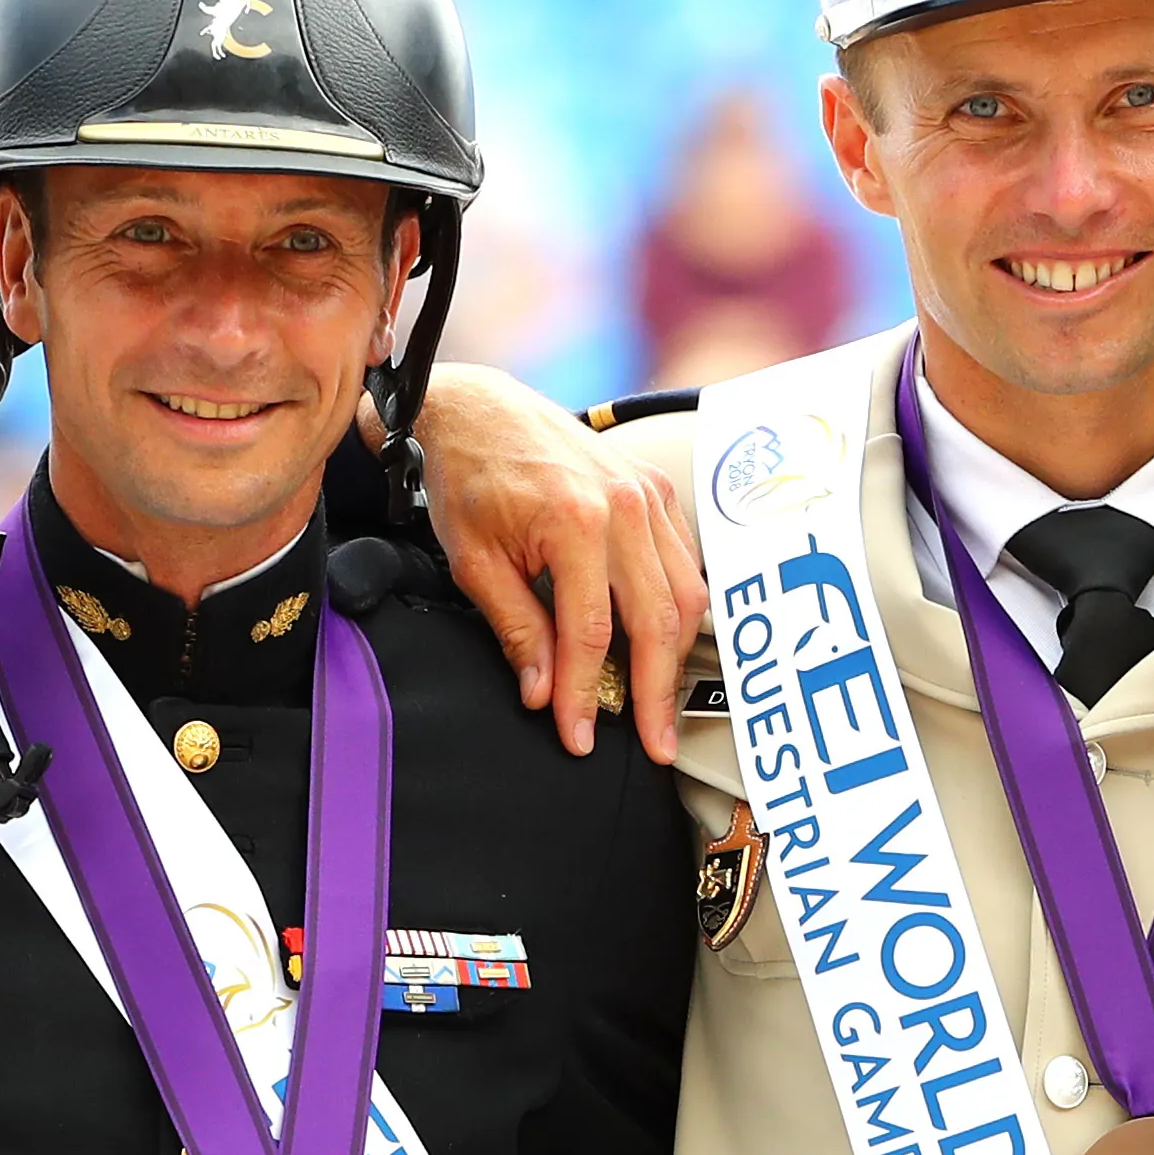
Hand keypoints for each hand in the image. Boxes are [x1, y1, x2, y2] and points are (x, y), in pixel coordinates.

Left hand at [414, 366, 701, 761]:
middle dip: (655, 693)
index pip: (593, 632)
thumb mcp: (476, 562)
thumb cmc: (468, 477)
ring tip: (659, 704)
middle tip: (654, 744)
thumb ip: (517, 629)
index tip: (580, 735)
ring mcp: (647, 493)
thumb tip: (544, 693)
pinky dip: (677, 610)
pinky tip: (661, 643)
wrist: (476, 410)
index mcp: (575, 520)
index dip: (588, 694)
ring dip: (673, 656)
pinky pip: (685, 563)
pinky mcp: (656, 489)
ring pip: (685, 595)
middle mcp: (624, 504)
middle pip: (657, 620)